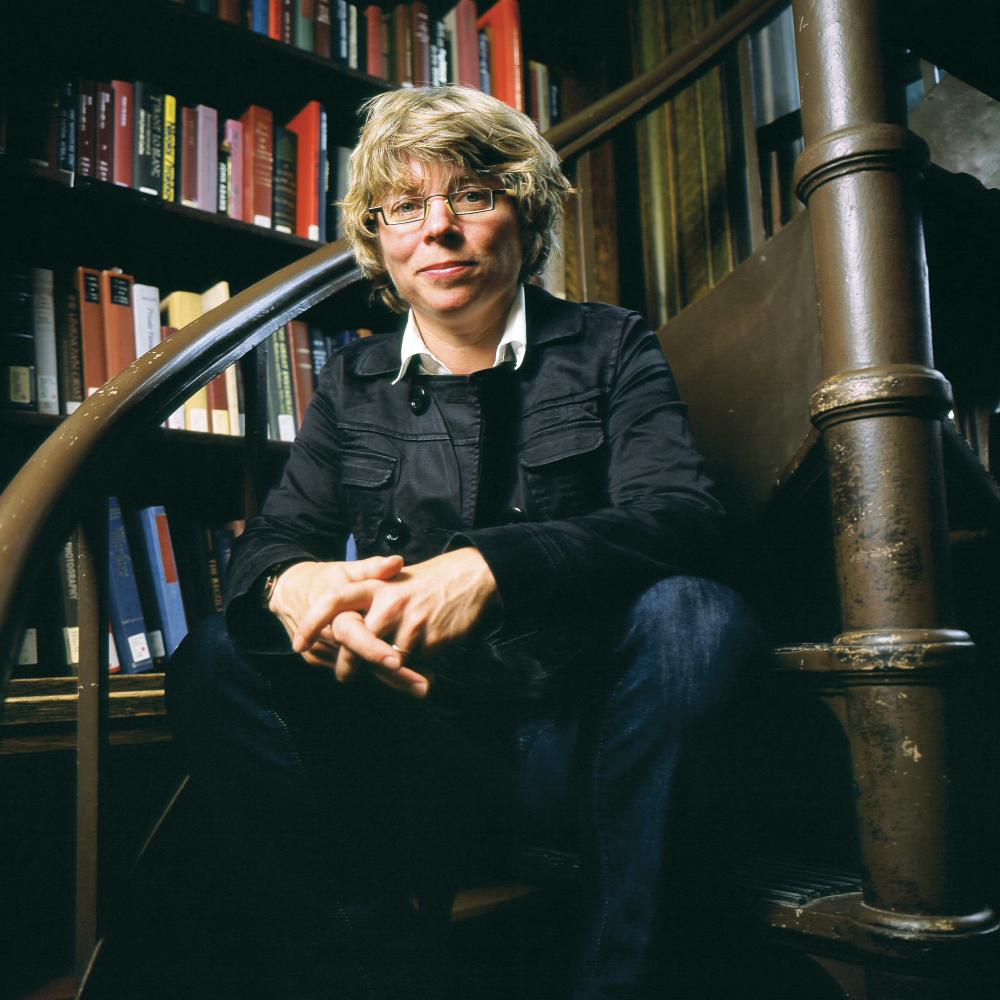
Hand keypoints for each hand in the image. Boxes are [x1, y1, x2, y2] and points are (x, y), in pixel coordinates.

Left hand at [293, 548, 498, 695]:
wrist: (469, 577)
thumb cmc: (424, 586)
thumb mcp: (392, 583)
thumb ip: (367, 604)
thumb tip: (338, 636)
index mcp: (374, 585)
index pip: (332, 601)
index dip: (312, 622)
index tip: (298, 645)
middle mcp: (388, 600)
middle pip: (354, 640)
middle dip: (347, 664)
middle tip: (343, 677)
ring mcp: (409, 620)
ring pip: (381, 659)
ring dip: (382, 670)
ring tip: (389, 670)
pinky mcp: (429, 637)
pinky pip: (409, 664)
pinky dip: (410, 669)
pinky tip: (420, 660)